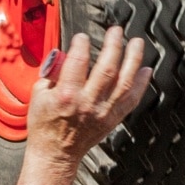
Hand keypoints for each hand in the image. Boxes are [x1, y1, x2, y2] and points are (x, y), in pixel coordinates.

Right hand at [28, 28, 155, 157]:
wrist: (56, 153)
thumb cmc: (45, 123)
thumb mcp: (38, 95)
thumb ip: (53, 73)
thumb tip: (67, 53)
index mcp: (66, 95)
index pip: (78, 62)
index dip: (82, 44)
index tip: (83, 37)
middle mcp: (88, 103)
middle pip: (107, 69)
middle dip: (113, 45)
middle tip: (116, 31)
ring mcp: (103, 112)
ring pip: (124, 82)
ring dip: (133, 59)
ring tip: (136, 42)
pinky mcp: (113, 119)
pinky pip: (132, 99)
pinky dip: (141, 84)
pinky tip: (146, 69)